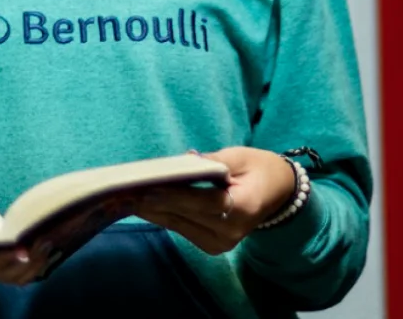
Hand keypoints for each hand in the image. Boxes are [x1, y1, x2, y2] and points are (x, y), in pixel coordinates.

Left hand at [134, 147, 296, 254]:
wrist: (278, 194)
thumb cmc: (258, 169)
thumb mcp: (240, 157)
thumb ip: (212, 161)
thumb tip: (183, 161)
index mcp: (244, 207)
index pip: (202, 202)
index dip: (173, 196)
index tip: (146, 189)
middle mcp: (231, 232)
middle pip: (185, 216)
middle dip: (154, 202)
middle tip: (124, 189)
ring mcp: (221, 243)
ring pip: (178, 225)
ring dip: (152, 211)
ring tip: (125, 196)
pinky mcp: (212, 247)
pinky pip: (181, 230)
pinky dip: (162, 216)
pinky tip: (143, 204)